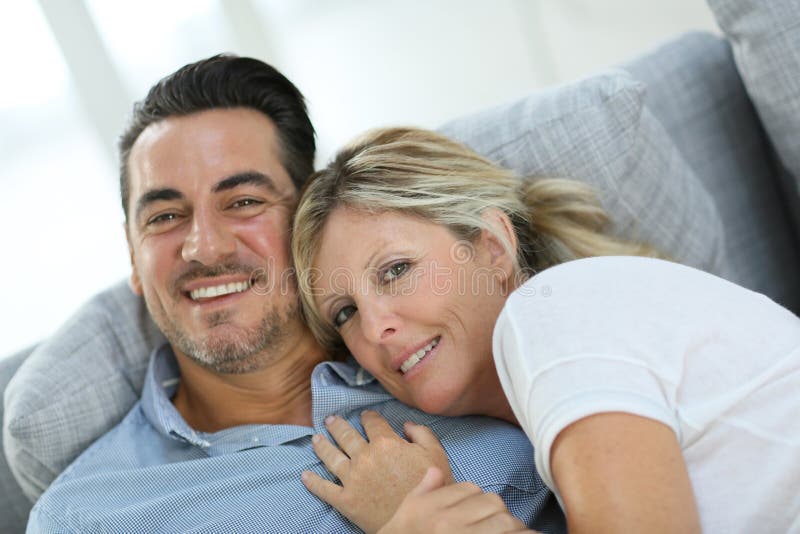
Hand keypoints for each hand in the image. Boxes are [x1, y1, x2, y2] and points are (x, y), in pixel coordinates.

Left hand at [301, 410, 454, 532]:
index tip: (365, 416)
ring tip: (315, 439)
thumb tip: (406, 425)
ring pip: (331, 456)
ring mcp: (352, 479)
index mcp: (386, 443)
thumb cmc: (430, 488)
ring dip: (322, 446)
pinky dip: (312, 482)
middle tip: (329, 420)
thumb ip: (421, 433)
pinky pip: (324, 489)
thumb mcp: (435, 454)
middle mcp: (364, 457)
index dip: (368, 416)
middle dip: (337, 425)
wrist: (420, 523)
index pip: (372, 422)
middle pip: (345, 435)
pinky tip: (305, 475)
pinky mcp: (345, 501)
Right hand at [379, 467, 534, 533]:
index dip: (478, 500)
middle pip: (491, 502)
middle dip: (498, 513)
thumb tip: (435, 471)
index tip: (478, 513)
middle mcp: (448, 524)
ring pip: (504, 521)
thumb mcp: (406, 516)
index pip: (469, 489)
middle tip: (497, 525)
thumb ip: (422, 492)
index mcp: (432, 510)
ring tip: (509, 533)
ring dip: (512, 529)